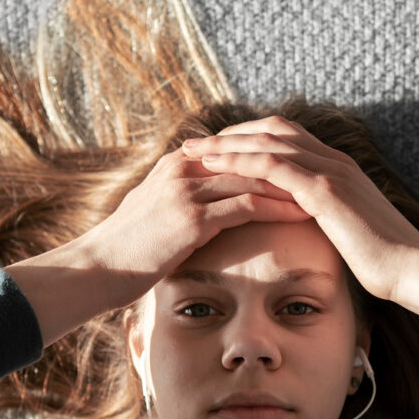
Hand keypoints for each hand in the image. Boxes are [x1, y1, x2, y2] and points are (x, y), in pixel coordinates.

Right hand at [78, 146, 312, 307]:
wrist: (95, 268)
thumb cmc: (124, 249)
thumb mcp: (152, 213)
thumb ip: (179, 200)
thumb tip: (204, 209)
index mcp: (177, 165)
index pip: (236, 149)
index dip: (272, 155)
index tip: (304, 163)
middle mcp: (184, 169)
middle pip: (250, 157)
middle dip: (289, 165)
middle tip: (323, 172)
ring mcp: (187, 190)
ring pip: (253, 177)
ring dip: (291, 184)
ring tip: (323, 192)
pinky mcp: (191, 217)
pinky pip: (246, 206)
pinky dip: (278, 208)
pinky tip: (302, 215)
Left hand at [179, 116, 418, 301]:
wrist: (409, 268)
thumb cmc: (381, 259)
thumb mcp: (347, 231)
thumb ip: (327, 218)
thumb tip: (305, 226)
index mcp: (338, 167)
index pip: (287, 138)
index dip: (249, 139)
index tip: (217, 147)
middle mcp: (333, 160)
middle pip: (273, 130)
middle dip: (231, 134)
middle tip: (196, 142)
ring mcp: (330, 171)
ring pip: (269, 143)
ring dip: (227, 144)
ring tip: (194, 151)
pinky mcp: (326, 189)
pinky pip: (274, 166)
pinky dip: (242, 161)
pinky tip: (216, 166)